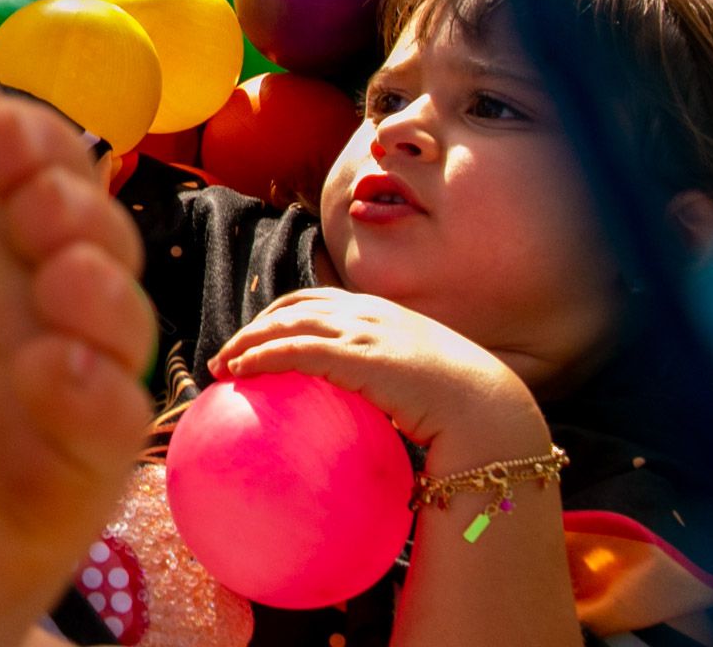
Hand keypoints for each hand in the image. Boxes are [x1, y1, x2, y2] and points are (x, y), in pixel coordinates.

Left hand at [209, 287, 539, 449]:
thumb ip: (393, 382)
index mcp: (384, 314)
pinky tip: (241, 373)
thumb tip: (374, 412)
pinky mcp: (355, 356)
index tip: (261, 334)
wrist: (489, 411)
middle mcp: (369, 314)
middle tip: (231, 351)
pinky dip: (262, 355)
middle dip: (258, 324)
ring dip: (248, 340)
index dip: (285, 314)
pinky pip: (294, 350)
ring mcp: (362, 331)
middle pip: (295, 306)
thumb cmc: (465, 408)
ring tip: (223, 365)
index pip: (320, 301)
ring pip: (286, 323)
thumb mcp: (423, 382)